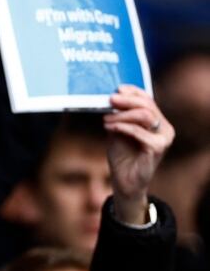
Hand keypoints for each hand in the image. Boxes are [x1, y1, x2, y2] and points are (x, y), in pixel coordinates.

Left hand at [104, 85, 173, 223]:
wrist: (125, 181)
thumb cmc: (122, 156)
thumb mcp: (118, 131)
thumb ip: (118, 116)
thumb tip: (111, 99)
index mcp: (157, 121)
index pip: (147, 99)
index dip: (133, 92)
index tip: (117, 89)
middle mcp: (164, 128)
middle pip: (147, 105)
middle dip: (127, 100)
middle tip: (110, 100)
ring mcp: (163, 138)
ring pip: (144, 115)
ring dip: (122, 115)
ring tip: (106, 120)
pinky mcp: (157, 148)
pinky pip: (139, 132)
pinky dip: (123, 127)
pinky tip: (110, 128)